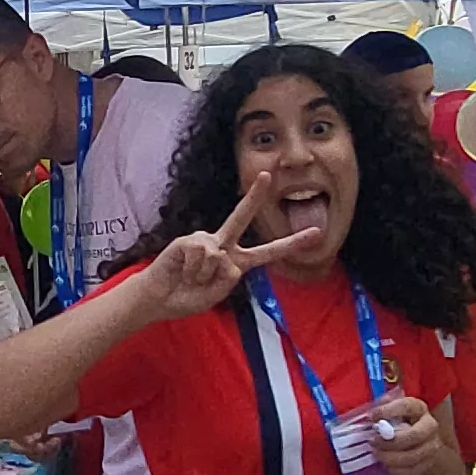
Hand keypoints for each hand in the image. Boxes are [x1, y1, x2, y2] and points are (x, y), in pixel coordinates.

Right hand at [122, 185, 322, 322]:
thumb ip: (227, 277)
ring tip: (191, 279)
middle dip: (255, 196)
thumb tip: (221, 253)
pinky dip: (193, 270)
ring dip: (204, 276)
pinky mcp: (188, 240)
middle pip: (242, 217)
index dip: (291, 244)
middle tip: (267, 174)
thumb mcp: (216, 294)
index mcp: (235, 261)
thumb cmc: (188, 297)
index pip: (268, 253)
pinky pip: (203, 255)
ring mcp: (205, 240)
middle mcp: (223, 245)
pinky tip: (183, 271)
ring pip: (220, 256)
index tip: (316, 233)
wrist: (159, 299)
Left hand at [364, 394, 449, 474]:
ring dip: (390, 457)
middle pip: (413, 435)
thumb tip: (373, 415)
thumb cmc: (400, 422)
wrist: (420, 440)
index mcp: (419, 408)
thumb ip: (383, 407)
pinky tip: (387, 465)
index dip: (389, 411)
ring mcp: (432, 446)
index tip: (372, 416)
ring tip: (377, 454)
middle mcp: (430, 426)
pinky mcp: (428, 464)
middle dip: (390, 441)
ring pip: (412, 456)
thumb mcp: (393, 410)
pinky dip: (397, 470)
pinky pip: (412, 471)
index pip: (407, 406)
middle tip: (372, 442)